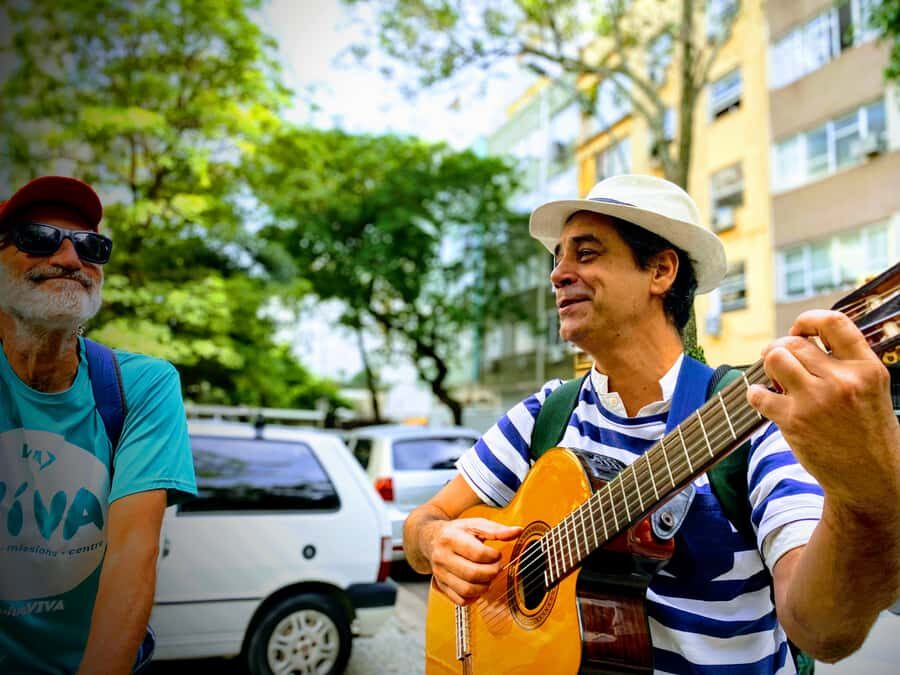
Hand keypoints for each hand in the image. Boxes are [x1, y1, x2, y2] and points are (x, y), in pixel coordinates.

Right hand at [425, 517, 521, 605]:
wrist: (430, 539)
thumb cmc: (457, 531)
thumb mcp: (475, 524)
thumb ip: (497, 530)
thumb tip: (518, 531)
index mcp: (450, 538)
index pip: (477, 554)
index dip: (493, 556)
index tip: (497, 554)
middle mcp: (442, 557)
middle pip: (472, 574)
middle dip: (491, 572)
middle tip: (496, 567)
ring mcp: (440, 574)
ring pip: (466, 590)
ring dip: (484, 586)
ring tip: (488, 576)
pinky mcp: (441, 586)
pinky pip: (460, 600)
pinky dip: (474, 597)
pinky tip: (478, 585)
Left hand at [747, 310, 899, 513]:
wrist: (871, 479)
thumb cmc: (868, 431)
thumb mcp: (872, 390)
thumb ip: (846, 364)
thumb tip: (803, 339)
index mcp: (867, 368)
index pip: (833, 322)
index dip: (807, 320)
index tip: (798, 331)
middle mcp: (842, 381)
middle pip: (793, 343)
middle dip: (780, 348)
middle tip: (779, 361)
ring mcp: (816, 401)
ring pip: (774, 359)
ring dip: (768, 365)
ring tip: (774, 378)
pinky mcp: (794, 422)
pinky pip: (758, 394)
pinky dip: (754, 394)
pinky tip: (763, 399)